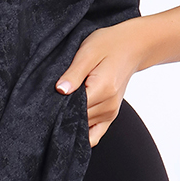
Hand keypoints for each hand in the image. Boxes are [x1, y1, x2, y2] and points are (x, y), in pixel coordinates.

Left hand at [55, 20, 144, 146]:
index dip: (57, 108)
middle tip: (50, 103)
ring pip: (83, 128)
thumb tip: (59, 90)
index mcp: (103, 89)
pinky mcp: (110, 116)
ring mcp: (111, 113)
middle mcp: (108, 106)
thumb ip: (74, 74)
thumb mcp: (88, 52)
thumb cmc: (109, 45)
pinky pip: (94, 135)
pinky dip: (82, 133)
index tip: (47, 102)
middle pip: (77, 120)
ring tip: (62, 106)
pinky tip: (71, 125)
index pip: (73, 109)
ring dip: (71, 121)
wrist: (132, 46)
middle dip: (61, 114)